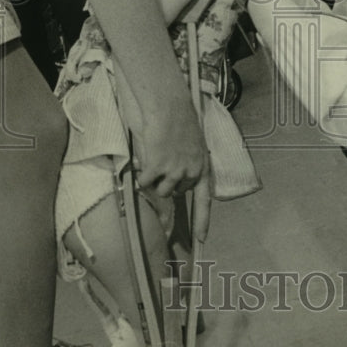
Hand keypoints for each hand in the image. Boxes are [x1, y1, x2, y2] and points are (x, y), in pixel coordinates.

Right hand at [134, 98, 210, 226]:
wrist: (169, 107)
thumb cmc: (179, 122)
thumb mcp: (192, 146)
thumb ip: (189, 165)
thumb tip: (179, 185)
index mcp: (203, 167)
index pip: (204, 201)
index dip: (202, 221)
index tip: (201, 239)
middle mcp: (191, 172)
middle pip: (175, 193)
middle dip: (167, 182)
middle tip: (163, 162)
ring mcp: (175, 171)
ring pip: (159, 190)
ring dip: (154, 178)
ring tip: (156, 155)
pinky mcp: (158, 166)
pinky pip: (145, 182)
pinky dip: (142, 174)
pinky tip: (147, 157)